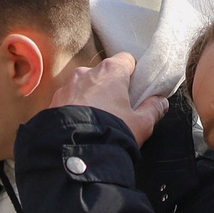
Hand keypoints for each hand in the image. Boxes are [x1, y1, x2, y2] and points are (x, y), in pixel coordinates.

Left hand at [53, 52, 167, 143]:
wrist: (74, 152)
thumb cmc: (110, 132)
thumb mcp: (141, 124)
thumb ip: (153, 110)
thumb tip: (160, 103)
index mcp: (110, 72)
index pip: (126, 60)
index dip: (133, 74)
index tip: (135, 89)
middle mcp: (86, 73)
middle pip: (103, 74)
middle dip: (110, 88)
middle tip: (118, 109)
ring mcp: (67, 86)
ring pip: (84, 87)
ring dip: (90, 98)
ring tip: (97, 120)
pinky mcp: (53, 101)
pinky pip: (68, 100)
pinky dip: (74, 108)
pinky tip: (81, 125)